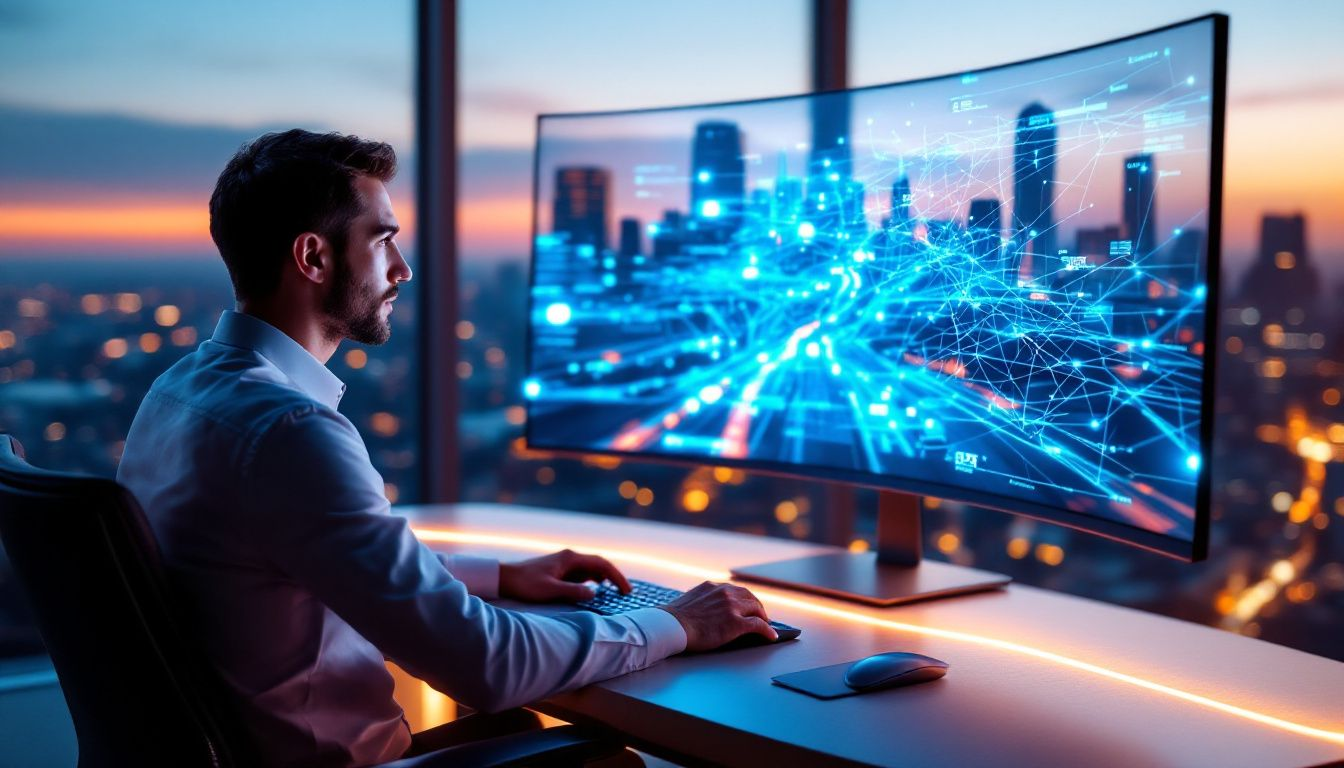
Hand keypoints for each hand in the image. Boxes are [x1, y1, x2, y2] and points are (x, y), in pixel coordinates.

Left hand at [498, 549, 631, 602]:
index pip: (601, 564)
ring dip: (604, 579)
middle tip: (626, 593)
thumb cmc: (526, 584)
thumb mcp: (551, 591)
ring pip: (591, 569)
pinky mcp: (560, 570)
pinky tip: (595, 590)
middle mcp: (570, 558)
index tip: (626, 590)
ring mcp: (565, 563)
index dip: (617, 576)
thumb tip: (595, 594)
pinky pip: (582, 574)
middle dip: (614, 578)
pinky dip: (593, 581)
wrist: (505, 578)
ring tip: (615, 593)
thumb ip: (574, 592)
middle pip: (599, 564)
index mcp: (570, 558)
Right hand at [657, 581, 777, 651]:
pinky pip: (758, 625)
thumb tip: (706, 609)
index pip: (735, 590)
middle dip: (756, 606)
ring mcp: (732, 607)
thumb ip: (702, 600)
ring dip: (763, 617)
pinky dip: (767, 630)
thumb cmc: (674, 619)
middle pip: (749, 597)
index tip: (748, 606)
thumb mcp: (690, 601)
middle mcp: (724, 592)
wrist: (671, 627)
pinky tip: (771, 636)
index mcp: (713, 587)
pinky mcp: (736, 623)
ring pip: (756, 608)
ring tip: (766, 624)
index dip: (744, 599)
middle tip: (761, 615)